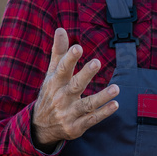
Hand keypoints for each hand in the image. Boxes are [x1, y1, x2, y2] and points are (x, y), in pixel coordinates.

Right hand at [31, 28, 118, 152]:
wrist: (40, 127)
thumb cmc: (51, 92)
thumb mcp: (52, 73)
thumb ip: (59, 52)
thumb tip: (60, 29)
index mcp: (55, 83)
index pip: (62, 69)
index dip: (69, 58)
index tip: (78, 47)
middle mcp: (61, 98)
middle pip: (75, 85)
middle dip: (86, 74)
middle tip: (97, 62)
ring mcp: (68, 113)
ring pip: (87, 105)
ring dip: (102, 97)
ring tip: (116, 88)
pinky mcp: (76, 127)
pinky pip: (91, 119)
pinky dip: (103, 113)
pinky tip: (115, 104)